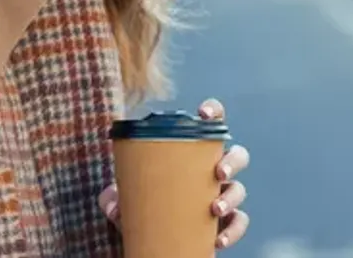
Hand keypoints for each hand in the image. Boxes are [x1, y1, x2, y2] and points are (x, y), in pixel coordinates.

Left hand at [99, 98, 250, 249]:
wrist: (155, 239)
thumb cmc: (144, 206)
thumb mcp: (125, 198)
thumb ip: (113, 198)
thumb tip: (112, 206)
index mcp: (192, 152)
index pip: (210, 123)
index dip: (213, 112)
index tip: (203, 114)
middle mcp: (212, 170)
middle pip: (237, 155)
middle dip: (232, 161)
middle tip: (218, 173)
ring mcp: (222, 195)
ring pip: (240, 189)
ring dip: (232, 198)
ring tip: (215, 209)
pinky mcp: (226, 223)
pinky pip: (239, 222)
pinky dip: (233, 231)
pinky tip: (218, 240)